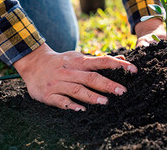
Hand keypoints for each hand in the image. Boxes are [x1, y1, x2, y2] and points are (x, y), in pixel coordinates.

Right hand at [13, 43, 137, 110]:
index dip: (117, 65)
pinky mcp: (48, 94)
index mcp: (79, 61)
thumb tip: (122, 60)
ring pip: (76, 89)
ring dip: (91, 95)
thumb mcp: (79, 57)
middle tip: (122, 91)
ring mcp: (58, 83)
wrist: (33, 63)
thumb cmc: (62, 61)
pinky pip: (60, 101)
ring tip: (105, 102)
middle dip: (107, 84)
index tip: (133, 69)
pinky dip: (70, 105)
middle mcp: (70, 71)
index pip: (101, 61)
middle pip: (90, 77)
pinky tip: (81, 109)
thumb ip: (99, 60)